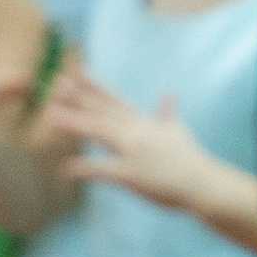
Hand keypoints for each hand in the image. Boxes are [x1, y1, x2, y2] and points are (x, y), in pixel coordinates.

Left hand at [46, 63, 218, 218]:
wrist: (205, 183)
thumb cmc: (191, 159)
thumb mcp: (178, 130)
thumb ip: (168, 113)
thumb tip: (170, 95)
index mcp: (144, 123)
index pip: (114, 100)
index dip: (94, 86)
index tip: (75, 72)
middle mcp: (138, 132)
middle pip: (102, 111)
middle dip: (78, 98)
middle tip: (55, 85)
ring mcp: (135, 151)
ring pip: (100, 132)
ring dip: (75, 123)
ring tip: (51, 116)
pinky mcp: (134, 174)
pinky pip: (105, 170)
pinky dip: (85, 169)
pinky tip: (66, 169)